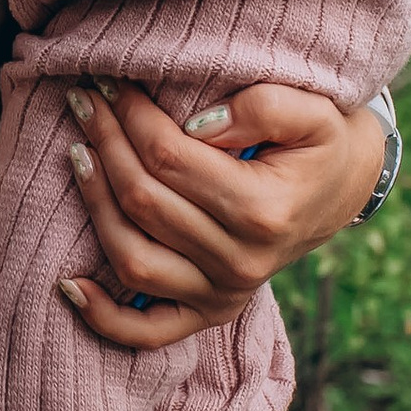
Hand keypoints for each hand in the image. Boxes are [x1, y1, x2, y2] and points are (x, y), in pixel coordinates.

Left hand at [57, 80, 385, 348]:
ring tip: (78, 151)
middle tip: (84, 98)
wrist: (342, 186)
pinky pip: (148, 331)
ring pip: (132, 258)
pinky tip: (68, 284)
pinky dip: (103, 317)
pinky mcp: (209, 312)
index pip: (170, 158)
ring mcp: (223, 294)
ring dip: (94, 203)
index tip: (109, 80)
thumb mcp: (312, 109)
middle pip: (144, 201)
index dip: (131, 116)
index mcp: (264, 211)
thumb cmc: (320, 140)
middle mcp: (241, 263)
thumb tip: (195, 125)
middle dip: (106, 142)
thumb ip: (262, 107)